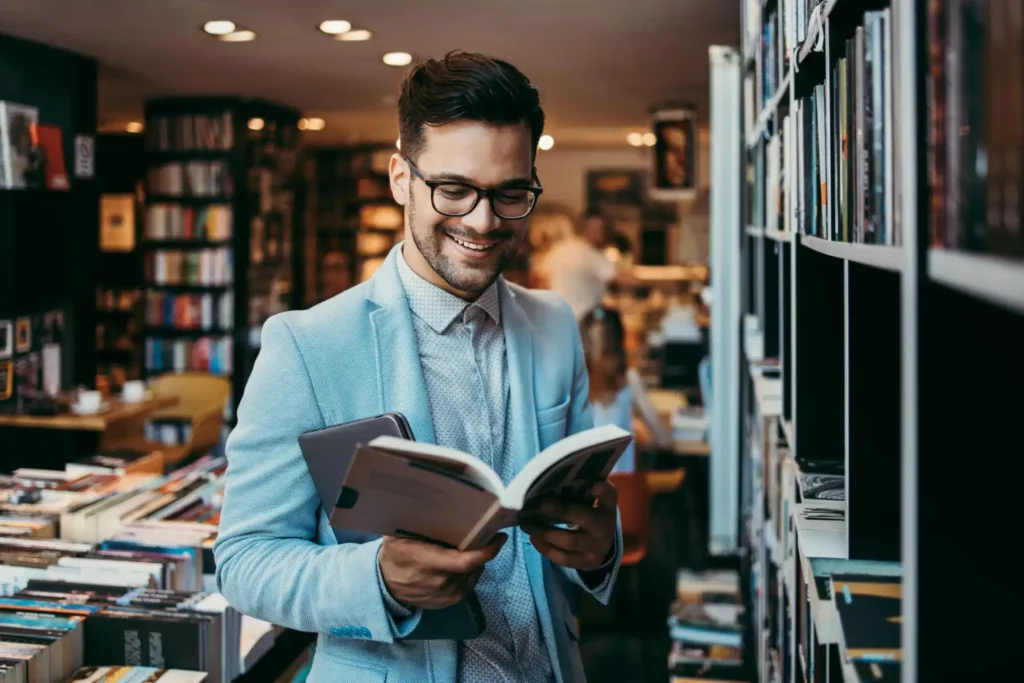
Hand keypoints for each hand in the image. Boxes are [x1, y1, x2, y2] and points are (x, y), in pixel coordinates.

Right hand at [378, 533, 506, 609]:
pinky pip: (469, 583)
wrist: (386, 587)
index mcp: (428, 563)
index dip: (486, 550)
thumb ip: (412, 521)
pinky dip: (471, 571)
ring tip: (474, 546)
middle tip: (487, 533)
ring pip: (474, 573)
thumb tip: (425, 499)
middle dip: (483, 549)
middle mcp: (441, 582)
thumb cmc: (395, 556)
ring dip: (477, 560)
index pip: (465, 561)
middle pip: (473, 565)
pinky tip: (466, 561)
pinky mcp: (451, 602)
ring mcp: (447, 595)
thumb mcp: (396, 536)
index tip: (499, 537)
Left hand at [521, 481, 617, 571]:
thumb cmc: (591, 514)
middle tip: (541, 505)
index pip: (609, 496)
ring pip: (569, 540)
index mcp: (607, 507)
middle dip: (562, 512)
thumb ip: (582, 489)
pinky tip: (534, 538)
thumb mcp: (592, 502)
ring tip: (527, 524)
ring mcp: (597, 547)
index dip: (603, 490)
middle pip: (584, 518)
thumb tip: (554, 480)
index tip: (595, 485)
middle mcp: (606, 527)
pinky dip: (546, 548)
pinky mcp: (587, 563)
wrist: (601, 544)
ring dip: (545, 532)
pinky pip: (563, 558)